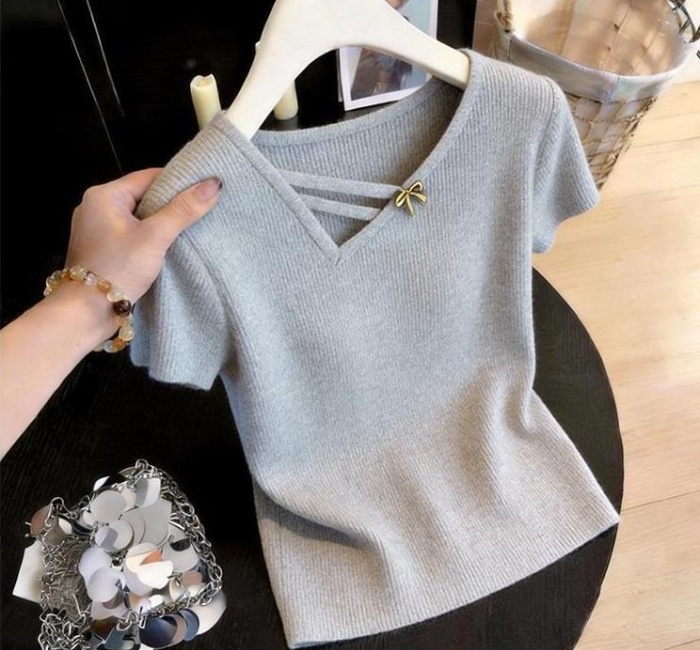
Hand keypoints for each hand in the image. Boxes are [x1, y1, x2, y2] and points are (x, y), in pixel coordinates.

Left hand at [65, 168, 221, 303]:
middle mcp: (95, 206)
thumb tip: (213, 184)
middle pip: (143, 196)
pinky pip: (129, 232)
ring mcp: (95, 228)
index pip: (149, 177)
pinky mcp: (99, 247)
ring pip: (137, 216)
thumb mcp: (155, 237)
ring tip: (186, 230)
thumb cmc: (118, 269)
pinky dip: (147, 236)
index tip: (202, 190)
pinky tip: (165, 246)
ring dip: (160, 222)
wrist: (86, 311)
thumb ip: (184, 210)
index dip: (178, 182)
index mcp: (104, 195)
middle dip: (170, 204)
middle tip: (199, 212)